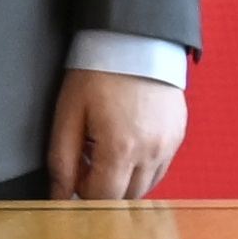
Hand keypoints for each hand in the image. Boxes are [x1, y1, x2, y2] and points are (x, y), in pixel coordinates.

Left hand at [52, 69, 186, 202]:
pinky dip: (142, 168)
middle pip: (126, 198)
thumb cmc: (98, 73)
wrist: (134, 41)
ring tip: (107, 149)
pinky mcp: (178, 137)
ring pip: (145, 187)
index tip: (75, 171)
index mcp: (121, 148)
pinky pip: (160, 169)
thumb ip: (62, 160)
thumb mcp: (69, 114)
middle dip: (104, 188)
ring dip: (124, 181)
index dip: (83, 190)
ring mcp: (169, 146)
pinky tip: (128, 144)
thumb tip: (58, 196)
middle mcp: (151, 152)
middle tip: (88, 160)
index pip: (102, 197)